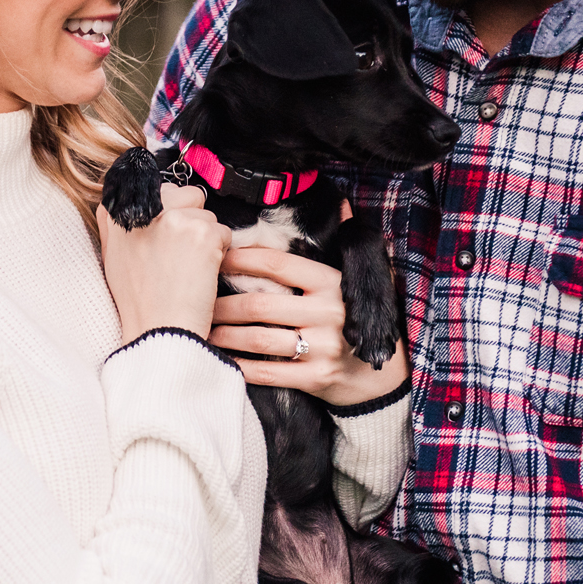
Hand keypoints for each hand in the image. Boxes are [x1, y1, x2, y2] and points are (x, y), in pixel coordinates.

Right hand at [97, 183, 230, 342]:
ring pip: (207, 215)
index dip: (168, 210)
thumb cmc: (139, 303)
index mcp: (119, 214)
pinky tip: (200, 273)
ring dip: (205, 238)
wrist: (158, 331)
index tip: (166, 232)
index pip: (154, 187)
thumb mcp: (113, 258)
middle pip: (185, 194)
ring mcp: (174, 219)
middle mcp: (145, 210)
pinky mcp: (202, 233)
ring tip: (187, 268)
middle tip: (179, 254)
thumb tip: (125, 202)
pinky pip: (223, 233)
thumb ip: (117, 225)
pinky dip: (220, 253)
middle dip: (190, 218)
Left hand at [209, 245, 407, 407]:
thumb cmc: (358, 321)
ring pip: (259, 338)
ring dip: (225, 335)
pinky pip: (267, 372)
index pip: (278, 264)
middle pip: (260, 304)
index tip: (218, 257)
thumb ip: (345, 247)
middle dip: (224, 304)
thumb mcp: (359, 281)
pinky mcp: (316, 378)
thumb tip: (345, 205)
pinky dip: (240, 366)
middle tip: (200, 302)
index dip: (243, 259)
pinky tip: (222, 359)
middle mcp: (329, 313)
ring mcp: (323, 348)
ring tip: (205, 330)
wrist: (382, 377)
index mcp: (333, 283)